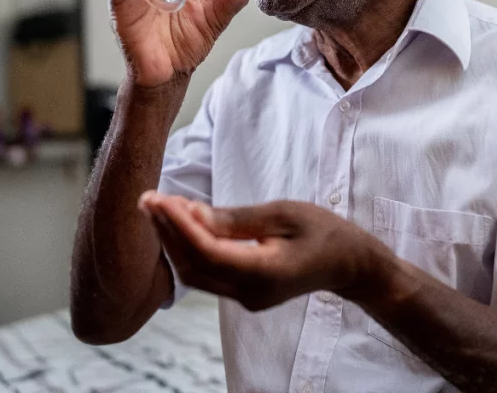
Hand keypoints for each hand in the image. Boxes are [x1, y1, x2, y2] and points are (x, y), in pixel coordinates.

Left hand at [139, 191, 385, 310]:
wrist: (348, 264)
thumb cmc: (323, 231)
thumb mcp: (284, 214)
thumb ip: (237, 219)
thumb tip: (193, 214)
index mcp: (264, 273)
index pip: (207, 252)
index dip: (179, 226)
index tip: (159, 198)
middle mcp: (249, 293)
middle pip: (193, 266)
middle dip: (167, 232)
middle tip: (147, 198)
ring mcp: (245, 298)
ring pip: (194, 274)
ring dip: (173, 241)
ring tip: (157, 208)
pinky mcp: (242, 293)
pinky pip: (206, 274)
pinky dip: (189, 249)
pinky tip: (180, 224)